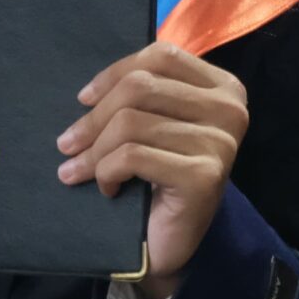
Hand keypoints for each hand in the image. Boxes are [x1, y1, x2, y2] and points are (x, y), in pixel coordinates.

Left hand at [58, 42, 249, 298]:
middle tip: (68, 144)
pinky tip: (107, 188)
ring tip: (76, 169)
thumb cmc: (158, 177)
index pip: (161, 56)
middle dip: (93, 118)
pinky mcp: (204, 176)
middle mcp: (230, 110)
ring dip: (92, 151)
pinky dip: (106, 171)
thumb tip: (87, 91)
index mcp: (223, 87)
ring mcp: (221, 143)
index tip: (83, 99)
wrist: (172, 242)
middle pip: (141, 87)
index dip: (114, 73)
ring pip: (131, 122)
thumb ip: (139, 94)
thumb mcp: (153, 123)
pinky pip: (132, 156)